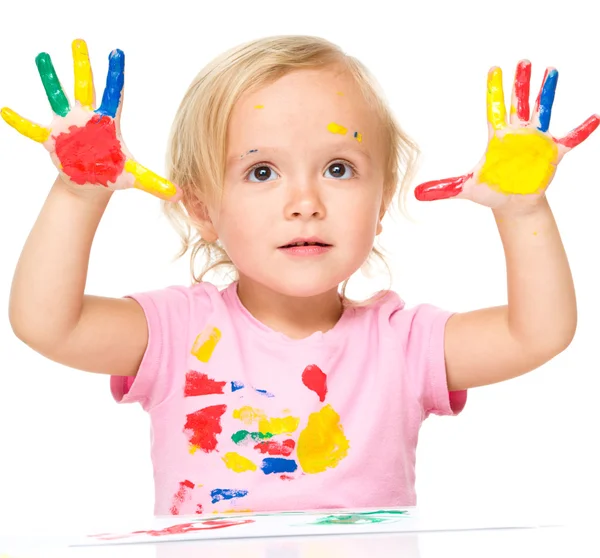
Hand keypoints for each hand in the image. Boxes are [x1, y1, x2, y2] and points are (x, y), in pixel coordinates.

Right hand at [1, 39, 179, 200]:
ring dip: (49, 78)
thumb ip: (155, 183)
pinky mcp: (51, 139)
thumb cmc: (112, 174)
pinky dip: (20, 122)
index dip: (115, 75)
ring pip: (57, 97)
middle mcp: (86, 118)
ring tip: (42, 56)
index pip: (113, 94)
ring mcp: (67, 126)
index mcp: (108, 122)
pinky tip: (6, 110)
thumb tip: (180, 195)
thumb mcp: (134, 177)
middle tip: (79, 41)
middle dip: (82, 66)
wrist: (90, 184)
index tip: (117, 52)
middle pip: (84, 87)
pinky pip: (32, 129)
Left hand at [414, 60, 598, 208]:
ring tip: (550, 71)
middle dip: (520, 84)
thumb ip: (443, 189)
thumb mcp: (466, 189)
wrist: (512, 205)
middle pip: (519, 103)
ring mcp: (536, 141)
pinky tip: (593, 118)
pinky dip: (582, 130)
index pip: (494, 109)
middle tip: (522, 62)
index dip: (494, 90)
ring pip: (543, 111)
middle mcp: (517, 133)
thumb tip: (415, 194)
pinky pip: (571, 139)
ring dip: (547, 93)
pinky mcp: (552, 153)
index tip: (493, 69)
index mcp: (497, 137)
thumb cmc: (491, 192)